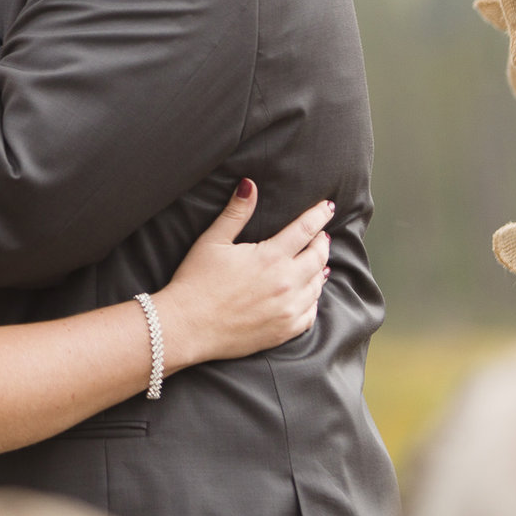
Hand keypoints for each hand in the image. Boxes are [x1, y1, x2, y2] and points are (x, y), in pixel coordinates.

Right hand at [151, 182, 332, 369]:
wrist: (187, 327)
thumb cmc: (196, 282)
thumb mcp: (212, 241)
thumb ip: (236, 212)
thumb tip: (249, 184)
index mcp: (270, 257)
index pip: (306, 229)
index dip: (319, 215)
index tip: (328, 207)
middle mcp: (286, 283)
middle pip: (318, 257)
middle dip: (322, 242)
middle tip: (321, 235)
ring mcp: (288, 309)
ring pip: (318, 285)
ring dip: (320, 269)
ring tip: (318, 261)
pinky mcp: (284, 331)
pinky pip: (311, 313)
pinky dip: (313, 299)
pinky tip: (308, 293)